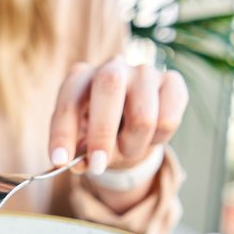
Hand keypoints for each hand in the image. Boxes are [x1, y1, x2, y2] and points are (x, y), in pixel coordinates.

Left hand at [48, 56, 187, 174]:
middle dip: (102, 134)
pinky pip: (168, 120)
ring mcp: (144, 72)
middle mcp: (112, 67)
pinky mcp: (172, 81)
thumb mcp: (83, 143)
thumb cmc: (101, 132)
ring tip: (127, 150)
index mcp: (81, 78)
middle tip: (97, 166)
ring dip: (132, 147)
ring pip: (143, 117)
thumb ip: (79, 153)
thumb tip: (79, 164)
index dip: (63, 132)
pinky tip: (149, 137)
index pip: (69, 101)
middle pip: (109, 88)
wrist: (135, 123)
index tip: (60, 161)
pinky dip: (157, 140)